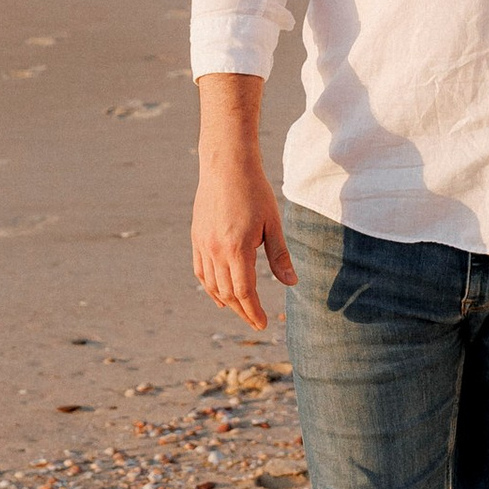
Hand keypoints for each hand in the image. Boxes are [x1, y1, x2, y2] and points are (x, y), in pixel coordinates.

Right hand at [193, 74, 297, 332]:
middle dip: (242, 311)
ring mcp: (203, 244)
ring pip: (211, 285)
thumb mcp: (273, 223)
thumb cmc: (255, 191)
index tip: (262, 324)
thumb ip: (279, 256)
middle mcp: (216, 250)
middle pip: (227, 293)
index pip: (245, 292)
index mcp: (237, 249)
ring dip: (226, 302)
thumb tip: (291, 284)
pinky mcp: (197, 237)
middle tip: (255, 322)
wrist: (226, 164)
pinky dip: (209, 287)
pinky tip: (217, 294)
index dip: (253, 311)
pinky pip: (200, 271)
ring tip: (240, 311)